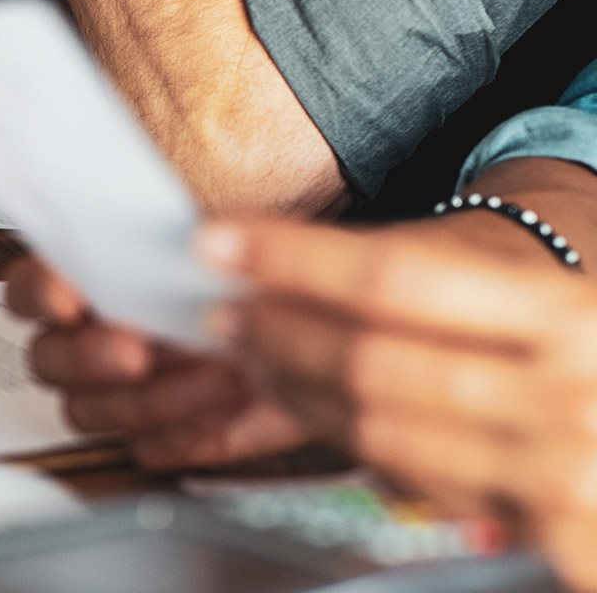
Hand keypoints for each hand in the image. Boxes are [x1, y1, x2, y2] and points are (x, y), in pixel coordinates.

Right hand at [3, 255, 312, 469]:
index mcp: (91, 281)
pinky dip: (182, 433)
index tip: (70, 300)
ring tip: (211, 375)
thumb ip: (195, 241)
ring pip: (88, 411)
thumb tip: (184, 244)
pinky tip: (222, 409)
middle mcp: (92, 339)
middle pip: (46, 360)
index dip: (40, 294)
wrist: (316, 333)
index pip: (29, 288)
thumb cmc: (260, 283)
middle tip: (136, 351)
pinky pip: (144, 449)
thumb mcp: (234, 243)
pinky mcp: (159, 436)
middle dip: (88, 357)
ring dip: (148, 398)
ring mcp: (119, 393)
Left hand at [202, 218, 596, 591]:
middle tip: (226, 312)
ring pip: (376, 431)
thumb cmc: (579, 337)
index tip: (220, 244)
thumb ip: (426, 275)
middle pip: (372, 361)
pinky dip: (350, 445)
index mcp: (563, 314)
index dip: (292, 260)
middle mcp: (567, 394)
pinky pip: (412, 486)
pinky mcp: (549, 536)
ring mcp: (561, 473)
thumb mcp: (532, 285)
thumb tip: (288, 263)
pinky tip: (321, 413)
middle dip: (277, 333)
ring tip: (257, 360)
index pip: (395, 278)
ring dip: (294, 392)